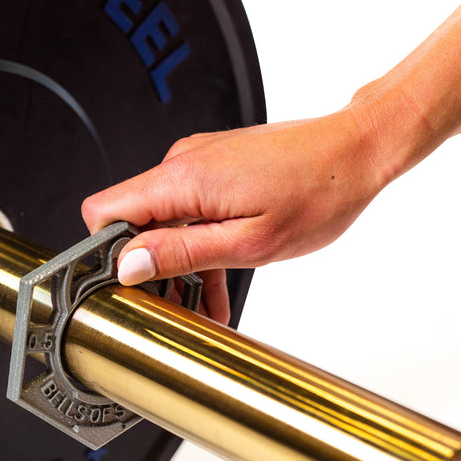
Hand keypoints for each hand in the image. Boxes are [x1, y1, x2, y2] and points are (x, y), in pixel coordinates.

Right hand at [82, 108, 386, 323]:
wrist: (355, 153)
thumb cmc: (318, 192)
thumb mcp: (250, 242)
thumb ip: (183, 252)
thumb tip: (130, 264)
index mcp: (184, 179)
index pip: (104, 212)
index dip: (107, 254)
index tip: (128, 286)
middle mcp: (184, 164)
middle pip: (133, 222)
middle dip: (150, 269)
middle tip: (173, 307)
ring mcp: (200, 164)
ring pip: (165, 223)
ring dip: (180, 265)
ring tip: (205, 305)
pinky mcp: (217, 169)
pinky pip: (191, 212)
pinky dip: (199, 248)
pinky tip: (217, 283)